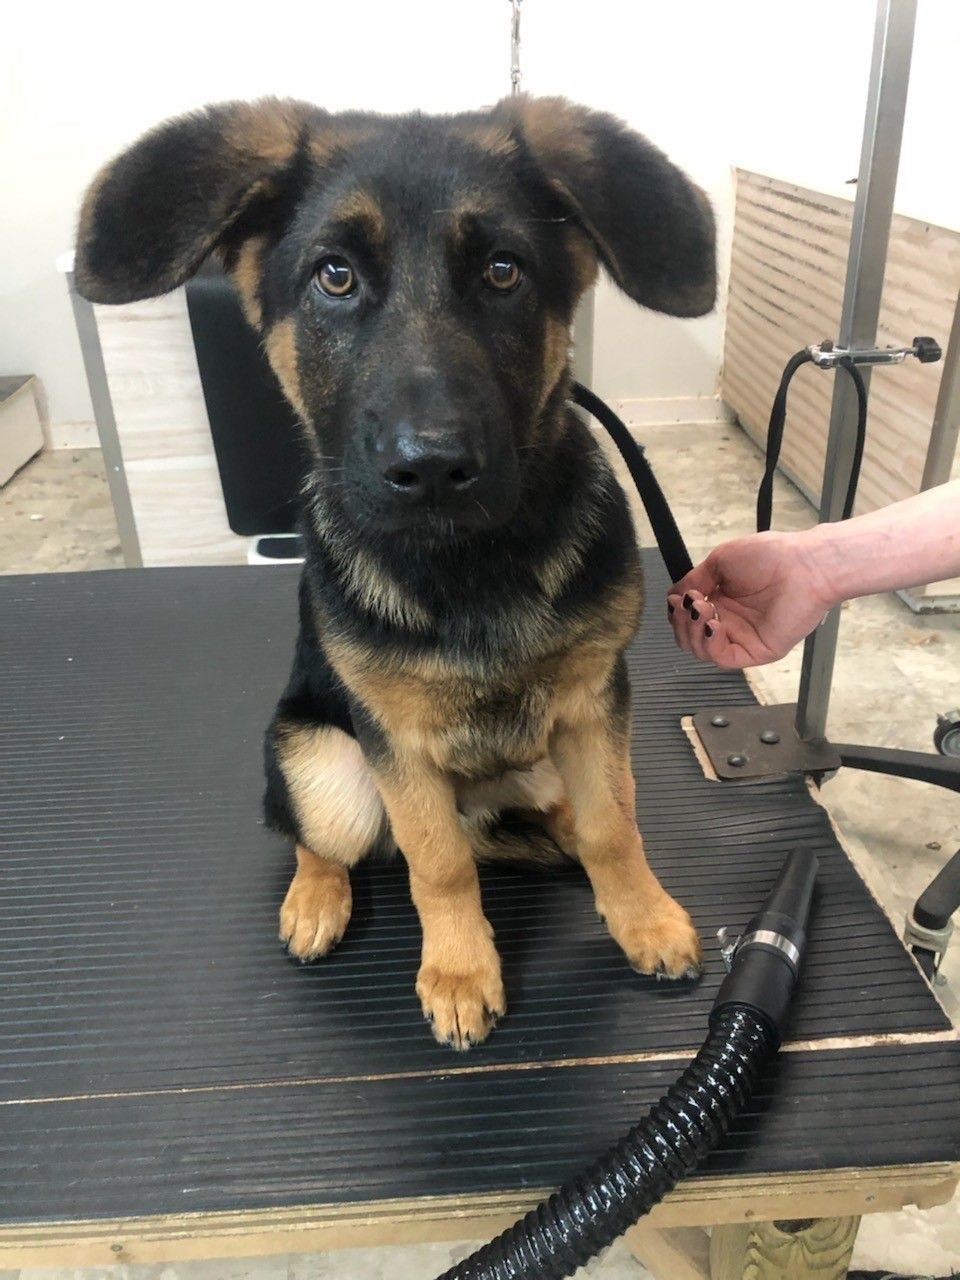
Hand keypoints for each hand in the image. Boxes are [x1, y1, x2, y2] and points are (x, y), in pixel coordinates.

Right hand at [666, 531, 837, 667]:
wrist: (804, 565)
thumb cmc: (769, 556)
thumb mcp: (720, 561)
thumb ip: (694, 580)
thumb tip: (673, 595)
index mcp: (720, 600)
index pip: (687, 618)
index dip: (677, 611)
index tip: (677, 598)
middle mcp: (728, 621)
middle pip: (688, 637)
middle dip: (681, 621)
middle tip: (690, 602)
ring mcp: (740, 638)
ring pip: (700, 650)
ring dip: (692, 630)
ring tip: (703, 608)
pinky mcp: (754, 651)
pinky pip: (721, 657)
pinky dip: (708, 644)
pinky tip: (712, 624)